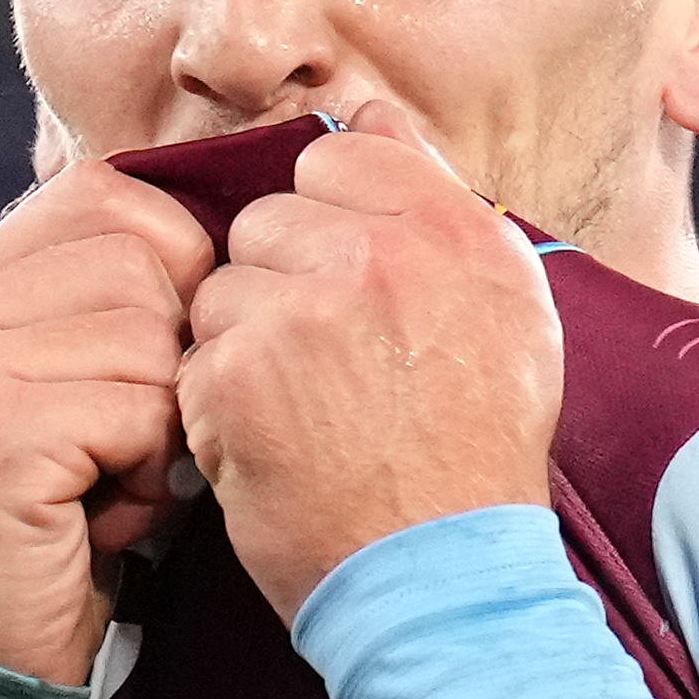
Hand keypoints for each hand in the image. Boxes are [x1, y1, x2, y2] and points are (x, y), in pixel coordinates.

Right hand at [0, 158, 212, 688]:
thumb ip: (104, 306)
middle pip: (142, 255)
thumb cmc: (50, 530)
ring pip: (150, 335)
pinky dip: (147, 476)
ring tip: (110, 484)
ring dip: (162, 425)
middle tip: (128, 440)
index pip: (106, 193)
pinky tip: (103, 517)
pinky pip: (138, 409)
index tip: (164, 355)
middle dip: (171, 356)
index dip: (174, 264)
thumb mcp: (64, 392)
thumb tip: (225, 223)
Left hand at [174, 112, 561, 621]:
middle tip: (328, 370)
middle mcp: (385, 254)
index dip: (328, 224)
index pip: (342, 155)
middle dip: (281, 285)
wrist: (444, 582)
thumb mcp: (506, 315)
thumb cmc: (476, 459)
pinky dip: (216, 410)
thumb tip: (372, 117)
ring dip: (243, 347)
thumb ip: (439, 207)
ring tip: (302, 415)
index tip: (346, 290)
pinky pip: (193, 357)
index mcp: (457, 231)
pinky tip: (271, 450)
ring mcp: (307, 310)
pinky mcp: (239, 373)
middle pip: (270, 219)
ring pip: (223, 287)